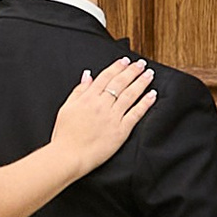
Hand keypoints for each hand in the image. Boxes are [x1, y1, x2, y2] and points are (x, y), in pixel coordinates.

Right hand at [51, 57, 155, 174]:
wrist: (68, 156)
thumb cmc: (64, 135)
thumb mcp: (66, 108)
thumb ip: (79, 91)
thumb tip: (88, 75)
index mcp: (88, 98)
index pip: (105, 77)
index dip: (117, 67)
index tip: (125, 60)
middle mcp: (102, 105)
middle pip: (120, 83)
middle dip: (132, 71)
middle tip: (141, 63)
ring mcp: (113, 117)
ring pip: (130, 95)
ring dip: (141, 82)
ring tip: (149, 74)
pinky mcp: (121, 131)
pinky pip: (136, 114)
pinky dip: (145, 103)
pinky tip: (152, 94)